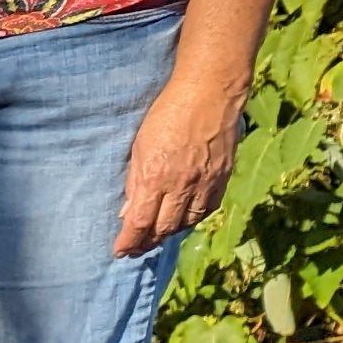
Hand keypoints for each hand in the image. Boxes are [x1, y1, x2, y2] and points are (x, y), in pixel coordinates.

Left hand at [116, 71, 247, 255]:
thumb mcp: (139, 146)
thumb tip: (127, 213)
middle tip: (135, 249)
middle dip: (147, 243)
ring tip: (155, 238)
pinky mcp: (223, 177)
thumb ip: (134, 181)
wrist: (209, 92)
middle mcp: (182, 185)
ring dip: (169, 233)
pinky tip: (182, 220)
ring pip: (187, 222)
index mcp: (155, 176)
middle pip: (164, 228)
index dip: (129, 242)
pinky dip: (192, 219)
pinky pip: (207, 209)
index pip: (140, 223)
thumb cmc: (167, 112)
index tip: (119, 251)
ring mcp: (206, 182)